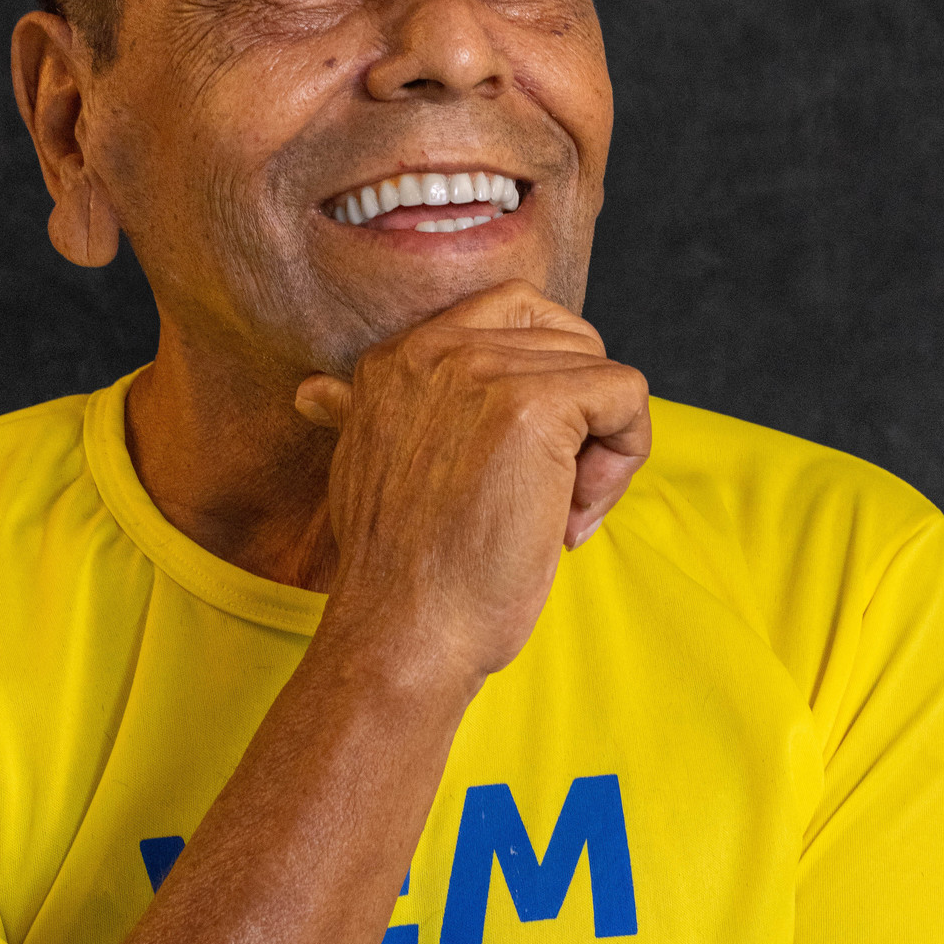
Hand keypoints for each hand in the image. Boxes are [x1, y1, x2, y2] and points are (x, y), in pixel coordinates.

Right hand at [295, 280, 650, 690]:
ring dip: (602, 449)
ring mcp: (484, 372)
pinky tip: (575, 516)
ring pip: (601, 371)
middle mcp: (436, 349)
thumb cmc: (399, 570)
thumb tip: (315, 392)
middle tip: (549, 495)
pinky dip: (626, 457)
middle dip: (581, 418)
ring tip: (556, 514)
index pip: (514, 311)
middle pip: (568, 340)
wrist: (402, 632)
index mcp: (397, 357)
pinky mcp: (535, 406)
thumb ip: (356, 414)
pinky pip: (627, 395)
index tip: (524, 459)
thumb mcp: (365, 467)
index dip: (548, 378)